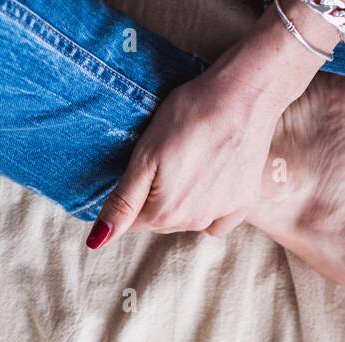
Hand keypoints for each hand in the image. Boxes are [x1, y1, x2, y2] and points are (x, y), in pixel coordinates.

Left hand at [93, 71, 279, 242]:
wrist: (243, 97)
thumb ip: (123, 202)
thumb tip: (100, 240)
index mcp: (164, 213)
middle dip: (156, 197)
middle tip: (165, 158)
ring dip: (183, 199)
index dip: (131, 195)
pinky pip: (220, 220)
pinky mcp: (244, 202)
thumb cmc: (189, 116)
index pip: (133, 221)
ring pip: (189, 218)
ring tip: (190, 160)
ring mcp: (221, 214)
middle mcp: (193, 222)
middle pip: (161, 220)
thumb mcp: (145, 156)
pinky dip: (212, 206)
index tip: (141, 166)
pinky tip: (213, 179)